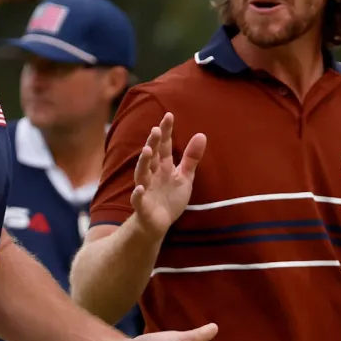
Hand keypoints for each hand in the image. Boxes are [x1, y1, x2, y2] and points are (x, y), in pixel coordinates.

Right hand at [130, 112, 206, 237]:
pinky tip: (140, 189)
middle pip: (152, 156)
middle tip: (156, 129)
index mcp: (163, 167)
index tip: (169, 115)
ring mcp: (146, 189)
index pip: (164, 146)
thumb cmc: (170, 198)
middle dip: (153, 143)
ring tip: (147, 150)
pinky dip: (138, 195)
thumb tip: (202, 134)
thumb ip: (191, 157)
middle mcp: (152, 175)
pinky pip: (138, 200)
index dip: (166, 132)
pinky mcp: (143, 207)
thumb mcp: (184, 177)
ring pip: (142, 173)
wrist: (158, 224)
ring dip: (144, 162)